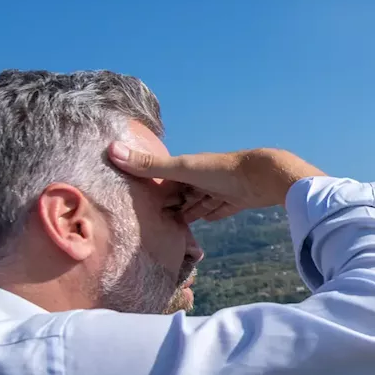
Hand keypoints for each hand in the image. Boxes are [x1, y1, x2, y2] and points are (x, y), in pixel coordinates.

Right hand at [108, 143, 324, 222]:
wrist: (264, 177)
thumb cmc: (221, 170)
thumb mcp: (183, 169)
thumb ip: (150, 166)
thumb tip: (111, 150)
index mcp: (190, 168)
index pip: (166, 180)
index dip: (154, 190)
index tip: (137, 201)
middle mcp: (204, 177)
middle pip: (183, 193)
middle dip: (171, 203)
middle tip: (153, 220)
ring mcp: (221, 189)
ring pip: (201, 202)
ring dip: (190, 211)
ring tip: (174, 224)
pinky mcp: (237, 201)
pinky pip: (220, 209)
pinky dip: (212, 214)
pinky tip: (208, 220)